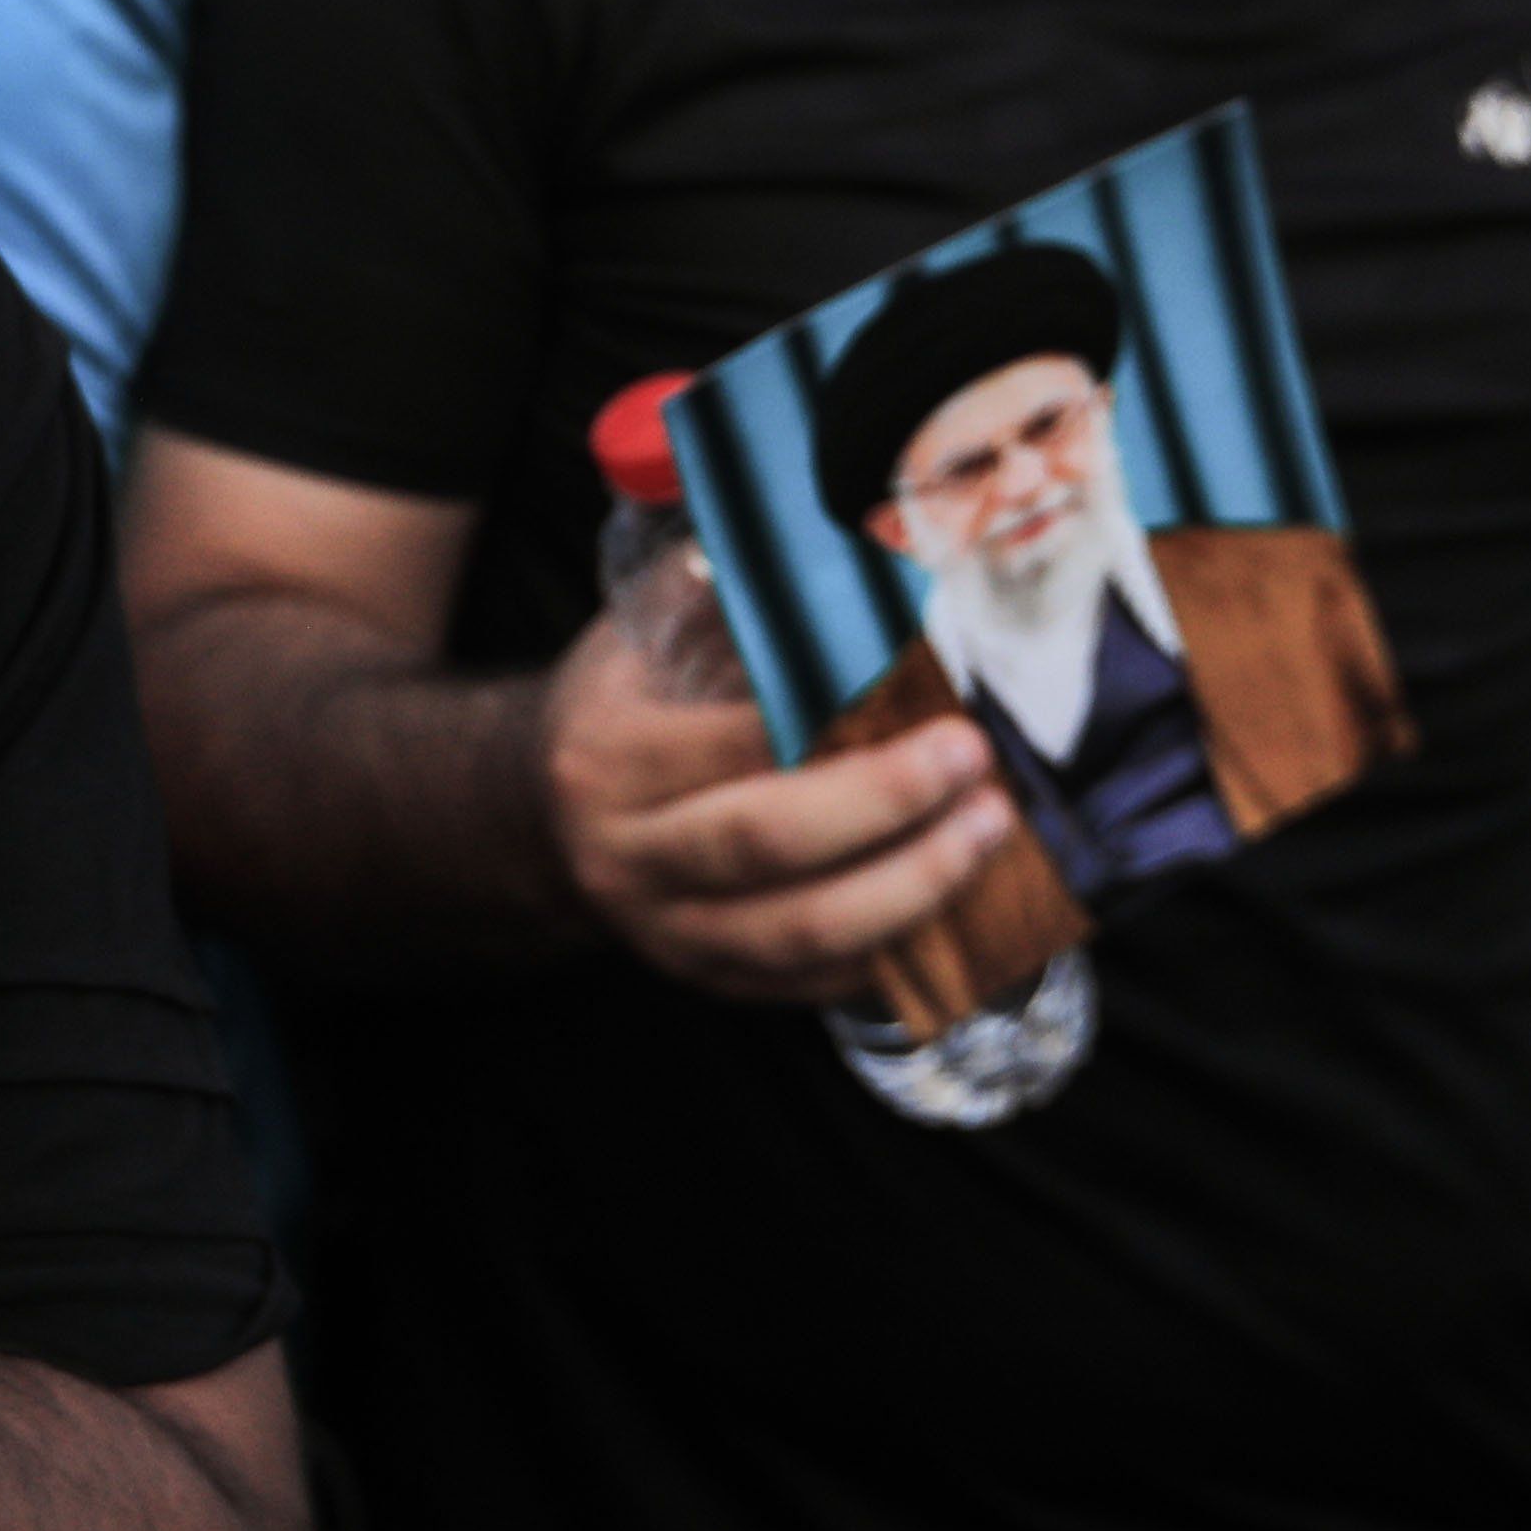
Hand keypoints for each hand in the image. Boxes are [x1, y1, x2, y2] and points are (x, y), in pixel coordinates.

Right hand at [535, 601, 1017, 1003]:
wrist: (540, 818)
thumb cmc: (620, 710)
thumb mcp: (639, 638)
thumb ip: (727, 602)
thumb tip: (849, 546)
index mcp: (609, 757)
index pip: (728, 741)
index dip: (827, 717)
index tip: (913, 683)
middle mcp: (628, 855)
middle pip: (767, 841)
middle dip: (885, 802)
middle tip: (972, 759)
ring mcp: (668, 933)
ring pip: (800, 932)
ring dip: (911, 887)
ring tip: (989, 830)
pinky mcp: (711, 982)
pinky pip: (815, 984)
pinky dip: (895, 950)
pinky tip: (960, 903)